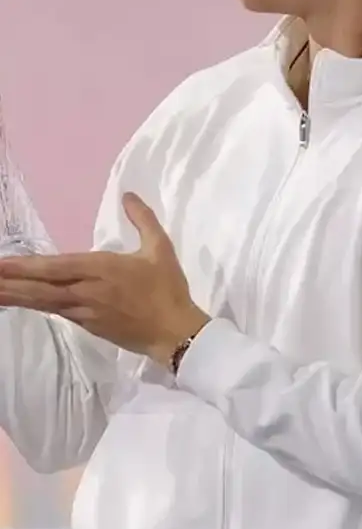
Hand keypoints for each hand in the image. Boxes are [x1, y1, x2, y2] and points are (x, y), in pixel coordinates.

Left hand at [0, 193, 210, 366]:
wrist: (176, 333)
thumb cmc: (168, 290)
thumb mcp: (160, 249)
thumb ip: (143, 220)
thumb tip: (129, 195)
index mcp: (101, 269)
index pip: (54, 267)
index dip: (24, 267)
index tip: (0, 265)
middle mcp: (87, 292)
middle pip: (40, 289)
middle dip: (9, 285)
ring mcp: (86, 312)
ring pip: (44, 304)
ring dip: (17, 298)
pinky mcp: (91, 326)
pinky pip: (58, 313)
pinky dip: (37, 306)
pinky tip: (24, 302)